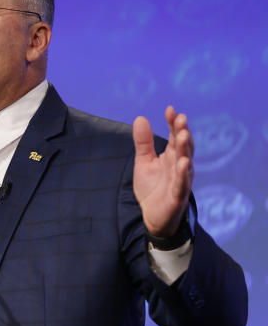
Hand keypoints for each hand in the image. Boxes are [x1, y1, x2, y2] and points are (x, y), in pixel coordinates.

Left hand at [132, 106, 193, 236]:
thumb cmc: (152, 187)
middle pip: (183, 146)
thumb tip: (140, 118)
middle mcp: (179, 165)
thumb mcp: (144, 162)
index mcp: (171, 156)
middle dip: (182, 131)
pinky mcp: (178, 195)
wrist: (152, 216)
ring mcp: (181, 180)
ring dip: (184, 148)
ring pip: (185, 162)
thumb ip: (143, 142)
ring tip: (182, 134)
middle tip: (180, 117)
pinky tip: (183, 162)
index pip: (174, 136)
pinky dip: (182, 173)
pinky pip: (182, 183)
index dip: (173, 123)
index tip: (170, 109)